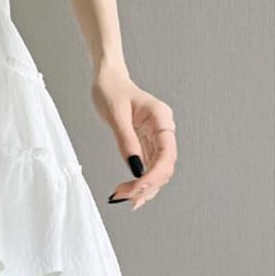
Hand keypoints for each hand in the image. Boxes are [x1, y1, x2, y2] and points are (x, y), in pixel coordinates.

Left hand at [91, 66, 177, 210]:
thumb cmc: (111, 90)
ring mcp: (156, 137)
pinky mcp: (147, 143)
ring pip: (158, 170)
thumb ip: (127, 141)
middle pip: (165, 166)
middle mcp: (163, 129)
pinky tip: (128, 191)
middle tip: (122, 197)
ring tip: (121, 197)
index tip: (136, 189)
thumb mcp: (115, 115)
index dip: (154, 176)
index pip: (167, 154)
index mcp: (161, 118)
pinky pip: (148, 166)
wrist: (107, 78)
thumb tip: (136, 169)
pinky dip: (140, 180)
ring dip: (143, 187)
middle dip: (147, 185)